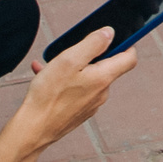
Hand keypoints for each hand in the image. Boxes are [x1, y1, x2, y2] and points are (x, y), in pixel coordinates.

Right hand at [0, 26, 136, 160]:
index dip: (127, 43)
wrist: (32, 130)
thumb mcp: (70, 59)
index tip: (114, 36)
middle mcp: (101, 93)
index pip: (130, 58)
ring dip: (72, 68)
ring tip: (50, 65)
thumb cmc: (49, 96)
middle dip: (89, 55)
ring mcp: (90, 104)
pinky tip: (44, 76)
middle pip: (105, 66)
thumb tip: (109, 33)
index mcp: (104, 78)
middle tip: (70, 52)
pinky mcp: (77, 112)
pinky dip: (64, 81)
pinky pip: (75, 90)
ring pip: (86, 77)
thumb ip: (93, 44)